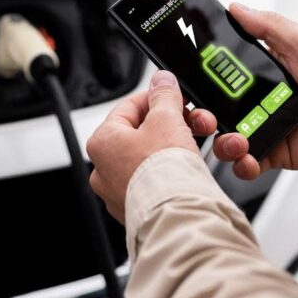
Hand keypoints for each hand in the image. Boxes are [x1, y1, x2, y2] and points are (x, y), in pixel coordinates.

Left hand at [87, 70, 217, 222]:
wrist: (177, 216)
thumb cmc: (163, 172)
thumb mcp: (167, 119)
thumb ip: (164, 95)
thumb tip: (161, 81)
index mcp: (102, 142)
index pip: (129, 107)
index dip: (157, 98)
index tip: (175, 96)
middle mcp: (104, 169)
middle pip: (142, 133)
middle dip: (172, 124)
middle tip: (192, 121)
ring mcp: (121, 192)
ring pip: (152, 158)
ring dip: (176, 147)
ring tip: (194, 145)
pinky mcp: (140, 208)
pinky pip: (158, 181)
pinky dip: (174, 171)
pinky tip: (189, 168)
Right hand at [213, 4, 297, 179]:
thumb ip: (269, 26)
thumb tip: (237, 8)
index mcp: (266, 70)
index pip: (226, 72)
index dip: (206, 76)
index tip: (193, 78)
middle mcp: (262, 98)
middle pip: (219, 107)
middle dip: (205, 114)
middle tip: (205, 116)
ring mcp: (267, 126)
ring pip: (228, 136)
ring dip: (223, 141)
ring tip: (235, 140)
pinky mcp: (276, 153)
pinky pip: (249, 162)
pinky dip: (243, 163)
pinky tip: (248, 157)